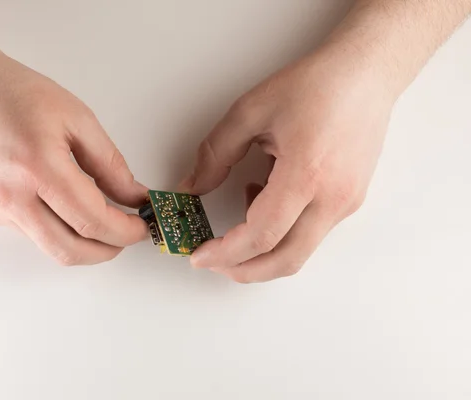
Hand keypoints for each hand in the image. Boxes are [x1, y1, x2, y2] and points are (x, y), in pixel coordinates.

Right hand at [0, 53, 146, 264]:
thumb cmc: (16, 93)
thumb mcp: (78, 118)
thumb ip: (110, 164)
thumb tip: (132, 196)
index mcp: (39, 167)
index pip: (91, 220)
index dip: (124, 232)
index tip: (141, 227)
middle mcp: (11, 196)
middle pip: (69, 250)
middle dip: (106, 250)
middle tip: (125, 235)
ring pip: (49, 245)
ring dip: (81, 241)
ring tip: (99, 218)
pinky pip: (30, 232)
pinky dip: (55, 226)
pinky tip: (60, 202)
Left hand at [180, 48, 395, 282]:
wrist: (365, 74)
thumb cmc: (316, 85)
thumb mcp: (250, 111)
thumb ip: (215, 154)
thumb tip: (192, 186)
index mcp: (307, 174)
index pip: (262, 235)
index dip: (226, 252)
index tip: (200, 255)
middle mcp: (333, 197)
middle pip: (286, 260)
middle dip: (244, 270)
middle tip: (214, 261)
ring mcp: (346, 203)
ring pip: (300, 250)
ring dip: (263, 249)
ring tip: (239, 217)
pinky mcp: (351, 201)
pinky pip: (311, 232)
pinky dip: (282, 231)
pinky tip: (266, 198)